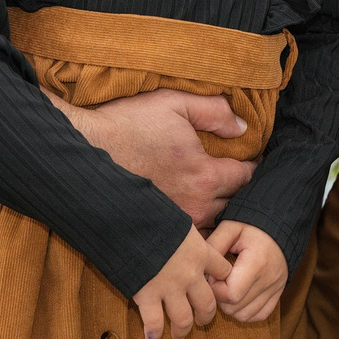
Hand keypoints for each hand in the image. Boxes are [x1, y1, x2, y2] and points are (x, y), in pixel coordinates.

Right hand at [61, 89, 257, 227]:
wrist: (85, 152)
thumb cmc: (128, 125)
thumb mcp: (174, 104)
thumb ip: (215, 112)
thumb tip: (242, 128)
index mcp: (204, 175)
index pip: (246, 177)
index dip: (254, 166)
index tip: (253, 160)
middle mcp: (195, 205)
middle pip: (234, 203)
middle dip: (240, 190)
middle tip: (239, 177)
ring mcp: (176, 222)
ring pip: (214, 221)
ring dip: (220, 210)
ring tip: (220, 195)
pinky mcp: (158, 229)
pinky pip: (191, 234)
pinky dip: (199, 225)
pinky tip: (194, 210)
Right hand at [132, 227, 231, 338]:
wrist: (130, 220)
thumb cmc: (153, 215)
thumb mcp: (179, 220)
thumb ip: (186, 235)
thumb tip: (183, 234)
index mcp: (200, 252)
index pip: (223, 271)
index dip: (221, 280)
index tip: (216, 286)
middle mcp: (190, 274)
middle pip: (207, 304)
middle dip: (205, 316)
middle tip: (201, 320)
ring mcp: (169, 287)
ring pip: (184, 319)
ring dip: (183, 330)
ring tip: (179, 335)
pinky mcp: (147, 295)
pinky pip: (155, 322)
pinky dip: (154, 334)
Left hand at [206, 221, 288, 323]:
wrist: (280, 226)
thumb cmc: (252, 225)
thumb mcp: (230, 227)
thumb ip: (214, 245)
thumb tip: (200, 268)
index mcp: (256, 263)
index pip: (231, 294)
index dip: (215, 289)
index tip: (213, 275)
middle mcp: (269, 280)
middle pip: (235, 308)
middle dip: (219, 299)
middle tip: (217, 282)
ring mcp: (275, 289)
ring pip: (245, 315)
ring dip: (230, 307)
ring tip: (227, 288)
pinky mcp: (278, 293)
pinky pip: (259, 315)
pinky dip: (245, 311)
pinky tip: (239, 296)